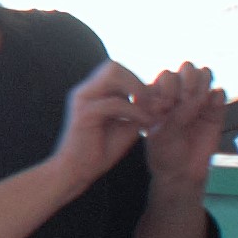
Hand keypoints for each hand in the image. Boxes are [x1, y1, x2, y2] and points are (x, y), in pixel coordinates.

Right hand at [52, 61, 149, 188]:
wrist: (76, 172)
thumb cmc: (99, 151)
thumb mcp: (127, 126)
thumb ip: (139, 110)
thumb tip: (161, 99)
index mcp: (93, 92)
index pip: (116, 69)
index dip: (137, 81)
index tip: (152, 102)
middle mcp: (85, 91)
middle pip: (113, 65)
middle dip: (137, 81)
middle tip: (151, 103)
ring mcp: (82, 100)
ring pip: (112, 74)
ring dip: (136, 89)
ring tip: (148, 109)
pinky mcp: (84, 114)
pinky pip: (115, 102)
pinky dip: (135, 111)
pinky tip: (144, 124)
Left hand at [135, 62, 226, 190]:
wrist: (182, 173)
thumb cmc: (163, 152)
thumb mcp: (159, 134)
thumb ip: (171, 115)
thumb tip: (188, 97)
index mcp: (159, 95)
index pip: (166, 75)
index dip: (167, 87)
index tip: (164, 107)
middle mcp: (178, 93)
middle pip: (187, 67)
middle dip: (186, 81)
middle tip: (182, 101)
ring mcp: (198, 99)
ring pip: (205, 74)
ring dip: (202, 84)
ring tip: (197, 103)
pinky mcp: (215, 110)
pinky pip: (220, 93)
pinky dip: (217, 97)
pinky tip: (210, 110)